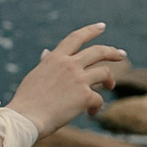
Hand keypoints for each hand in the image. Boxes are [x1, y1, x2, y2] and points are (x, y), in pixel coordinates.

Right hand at [5, 23, 126, 136]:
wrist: (25, 119)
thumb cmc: (26, 101)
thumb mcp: (35, 76)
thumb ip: (46, 63)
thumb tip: (47, 52)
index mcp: (55, 58)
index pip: (76, 37)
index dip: (90, 30)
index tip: (101, 26)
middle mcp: (69, 65)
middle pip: (98, 51)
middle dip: (112, 52)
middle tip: (121, 55)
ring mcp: (78, 79)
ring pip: (104, 73)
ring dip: (109, 80)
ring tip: (110, 86)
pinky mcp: (85, 96)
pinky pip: (98, 99)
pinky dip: (96, 107)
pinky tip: (91, 113)